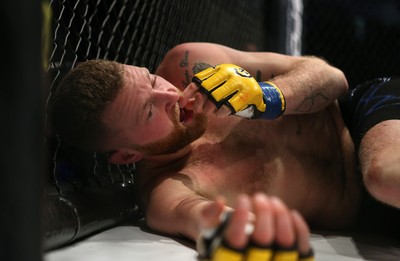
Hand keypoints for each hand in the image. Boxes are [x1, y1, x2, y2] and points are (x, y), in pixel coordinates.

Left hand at [190, 64, 284, 118]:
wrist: (263, 95)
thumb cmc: (235, 94)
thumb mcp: (220, 89)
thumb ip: (204, 93)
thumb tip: (185, 103)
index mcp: (220, 69)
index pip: (199, 80)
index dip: (188, 92)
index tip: (181, 104)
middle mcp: (229, 73)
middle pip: (206, 90)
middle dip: (199, 103)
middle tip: (200, 110)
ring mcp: (240, 82)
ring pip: (216, 98)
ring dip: (210, 109)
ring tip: (210, 112)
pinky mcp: (247, 94)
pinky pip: (228, 106)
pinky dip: (221, 113)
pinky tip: (220, 114)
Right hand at [197, 194, 313, 260]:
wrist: (228, 240)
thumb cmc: (214, 231)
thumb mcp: (203, 222)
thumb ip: (207, 214)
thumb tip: (219, 203)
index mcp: (225, 258)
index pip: (236, 242)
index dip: (239, 218)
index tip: (242, 199)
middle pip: (263, 241)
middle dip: (263, 213)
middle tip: (258, 196)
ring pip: (286, 244)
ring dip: (281, 216)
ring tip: (271, 200)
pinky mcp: (290, 260)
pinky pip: (302, 248)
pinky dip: (300, 228)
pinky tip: (290, 213)